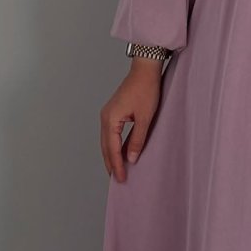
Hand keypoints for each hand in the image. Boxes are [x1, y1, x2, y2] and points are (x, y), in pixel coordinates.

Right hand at [99, 65, 161, 180]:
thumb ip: (137, 139)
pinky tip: (120, 152)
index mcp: (110, 119)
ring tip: (117, 170)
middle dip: (111, 164)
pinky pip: (110, 134)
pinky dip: (113, 145)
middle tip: (118, 180)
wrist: (145, 69)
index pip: (112, 149)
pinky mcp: (113, 112)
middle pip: (105, 147)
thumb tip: (131, 158)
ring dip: (111, 156)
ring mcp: (107, 114)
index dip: (117, 166)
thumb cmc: (146, 89)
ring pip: (106, 141)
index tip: (121, 179)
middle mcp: (105, 117)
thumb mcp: (145, 117)